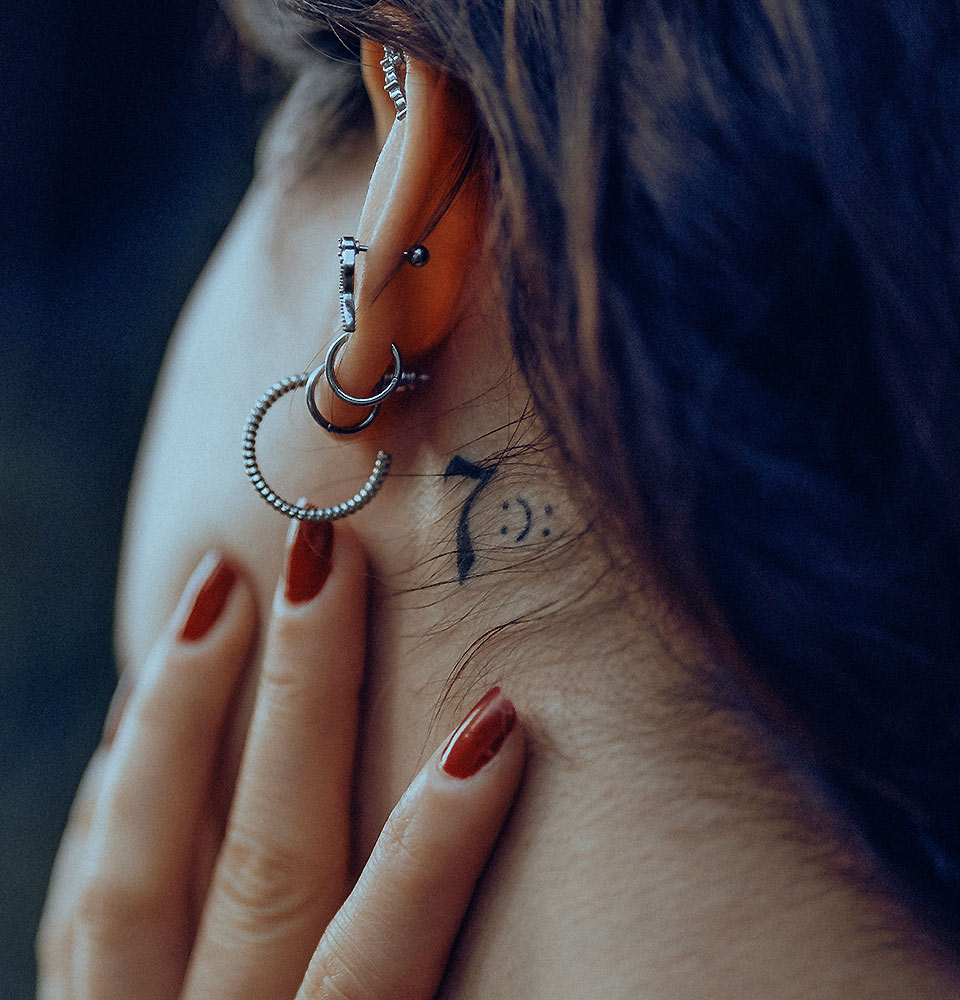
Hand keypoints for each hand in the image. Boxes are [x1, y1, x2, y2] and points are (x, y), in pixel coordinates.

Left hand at [37, 520, 524, 999]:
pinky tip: (143, 700)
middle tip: (328, 558)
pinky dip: (111, 791)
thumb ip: (406, 971)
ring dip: (180, 717)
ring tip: (217, 588)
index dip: (435, 844)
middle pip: (262, 870)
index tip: (497, 718)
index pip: (373, 961)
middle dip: (302, 702)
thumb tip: (480, 806)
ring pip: (132, 873)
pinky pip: (77, 898)